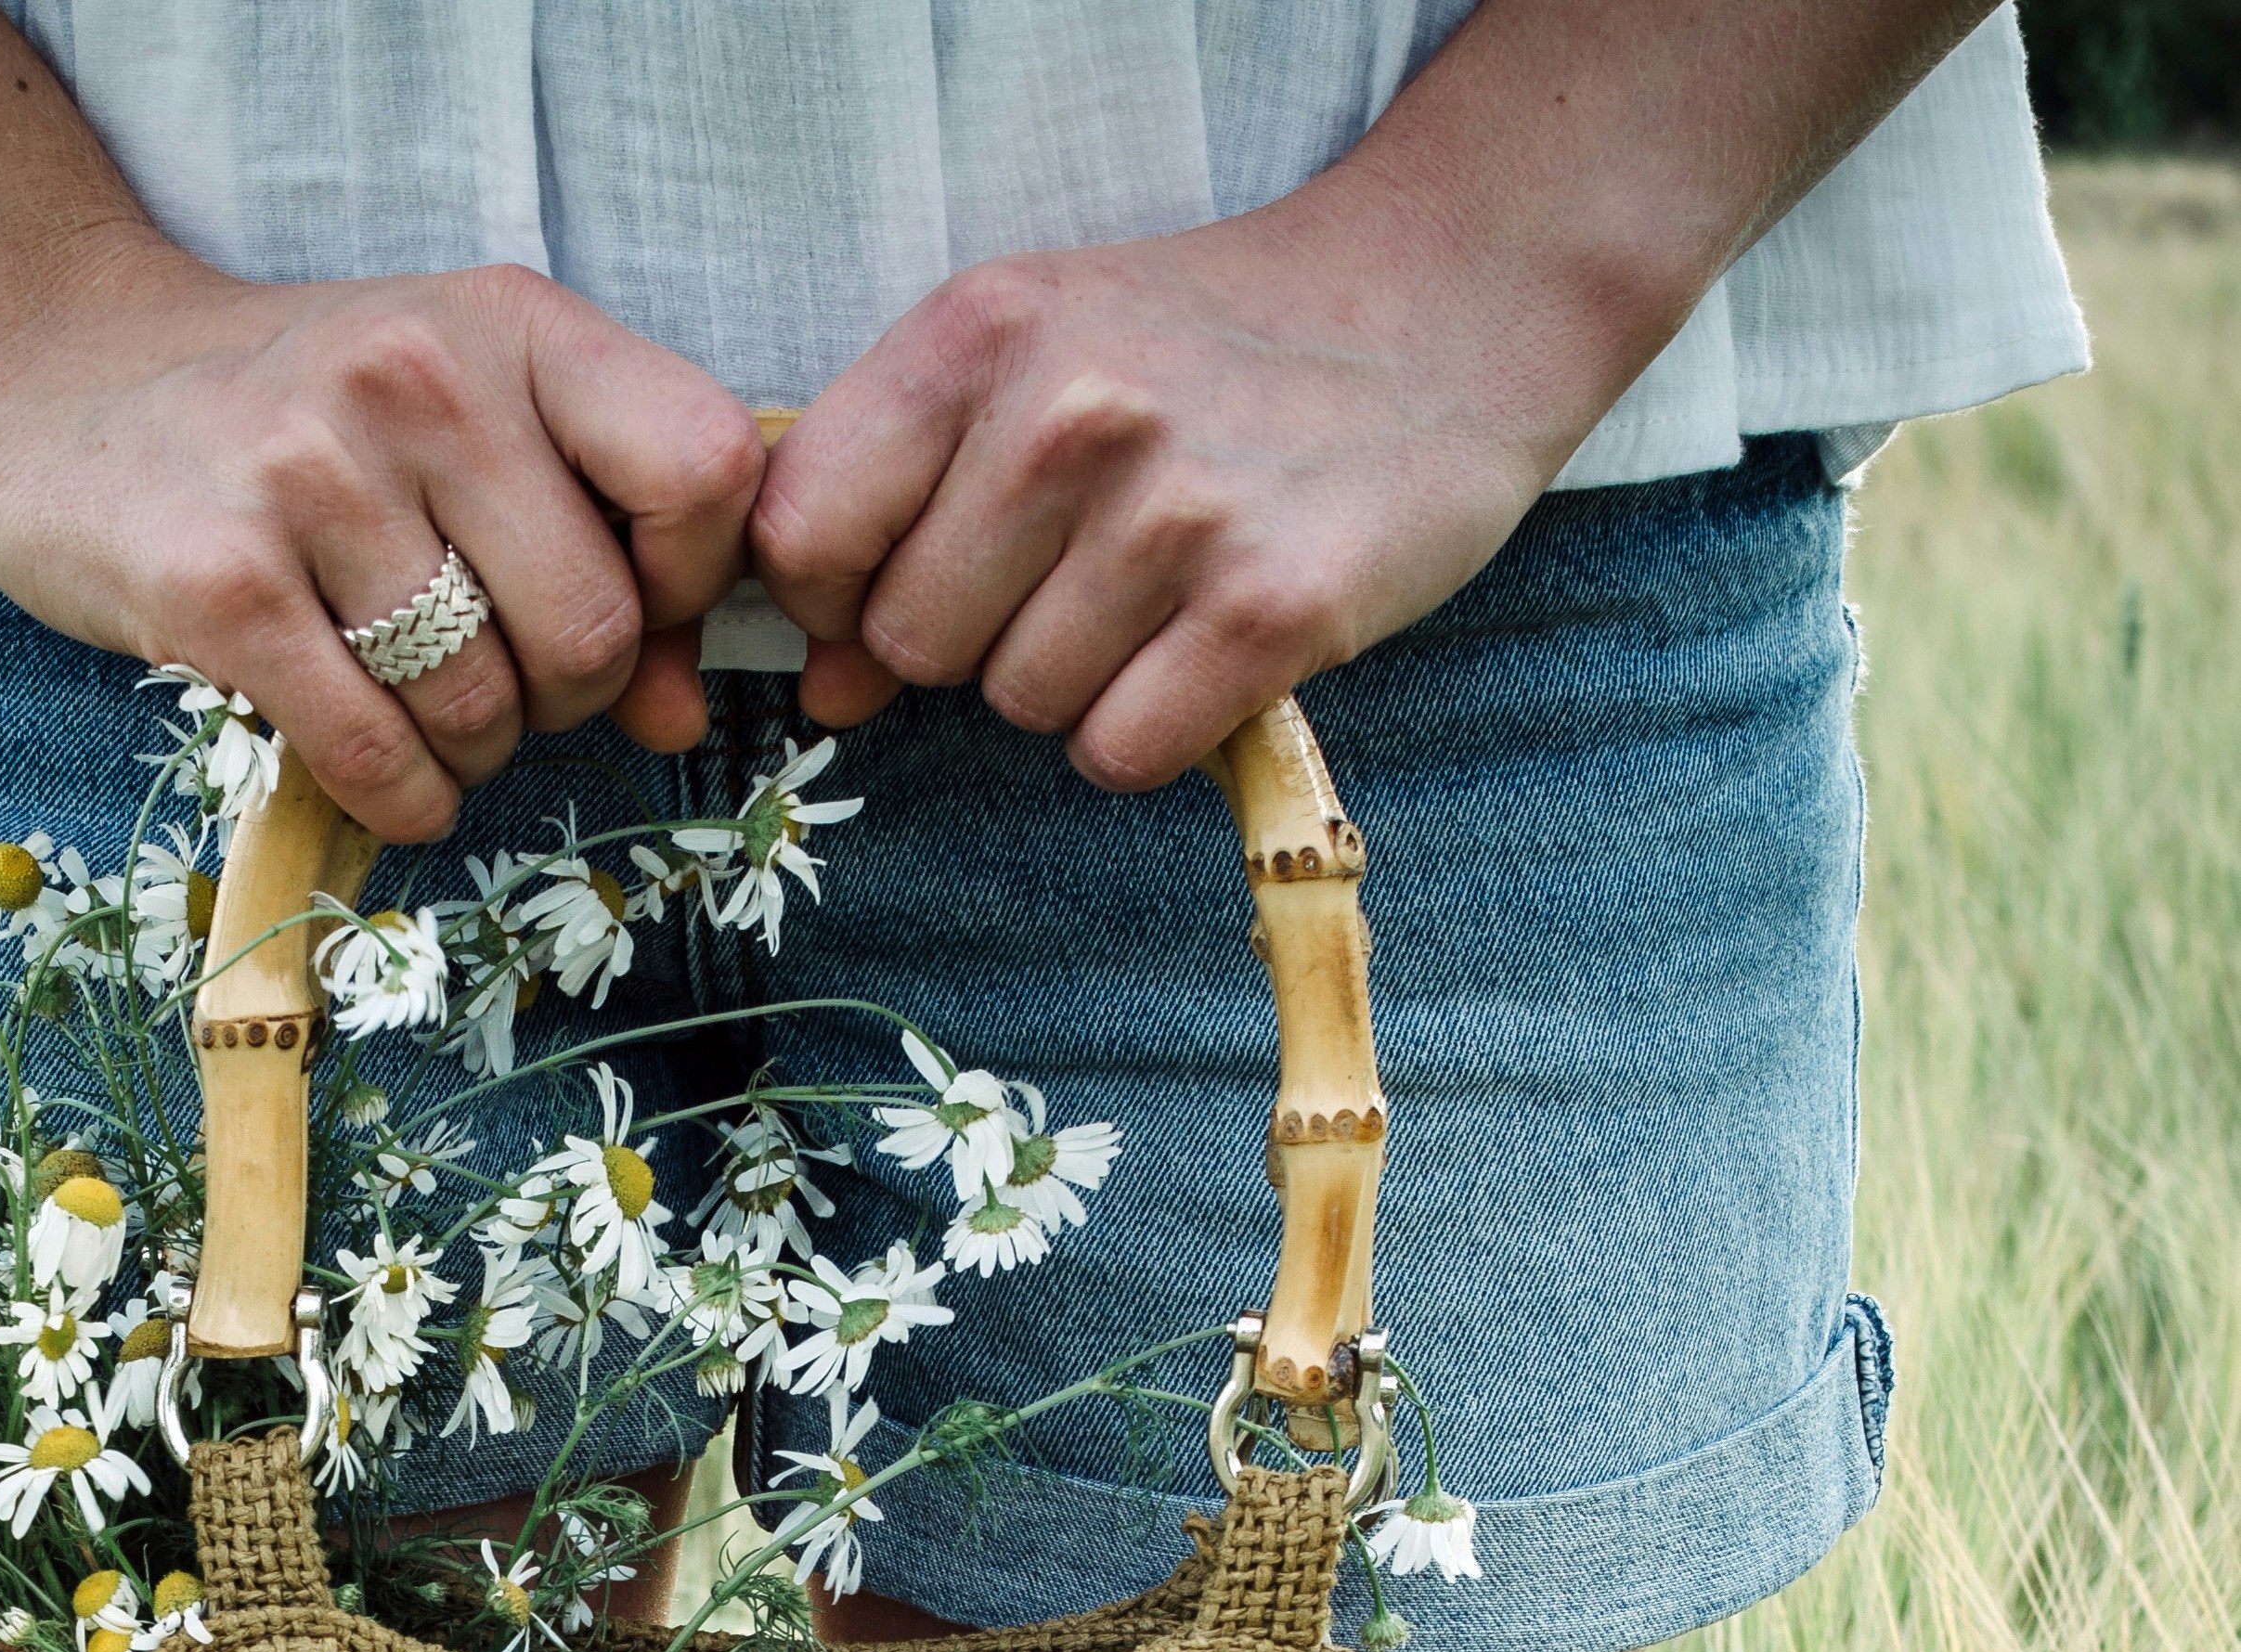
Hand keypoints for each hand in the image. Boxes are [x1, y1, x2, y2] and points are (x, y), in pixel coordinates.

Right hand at [0, 241, 765, 839]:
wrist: (52, 377)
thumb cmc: (299, 423)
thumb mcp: (465, 435)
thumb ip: (597, 553)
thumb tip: (681, 713)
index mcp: (510, 325)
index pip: (704, 469)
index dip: (688, 582)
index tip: (626, 608)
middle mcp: (418, 377)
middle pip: (592, 630)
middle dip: (559, 700)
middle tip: (491, 679)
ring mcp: (311, 476)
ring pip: (483, 707)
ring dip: (466, 751)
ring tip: (409, 702)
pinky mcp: (219, 584)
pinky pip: (377, 756)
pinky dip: (402, 798)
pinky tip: (381, 770)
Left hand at [749, 188, 1605, 793]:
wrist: (1439, 307)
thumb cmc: (1205, 348)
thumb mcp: (1032, 362)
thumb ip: (902, 503)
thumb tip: (823, 688)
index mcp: (982, 330)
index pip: (805, 531)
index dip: (835, 591)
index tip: (902, 579)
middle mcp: (1067, 414)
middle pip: (913, 643)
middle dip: (977, 637)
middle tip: (1078, 566)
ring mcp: (1172, 515)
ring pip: (1021, 706)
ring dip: (1078, 680)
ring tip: (1160, 585)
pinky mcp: (1269, 610)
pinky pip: (1120, 752)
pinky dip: (1153, 729)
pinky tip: (1205, 642)